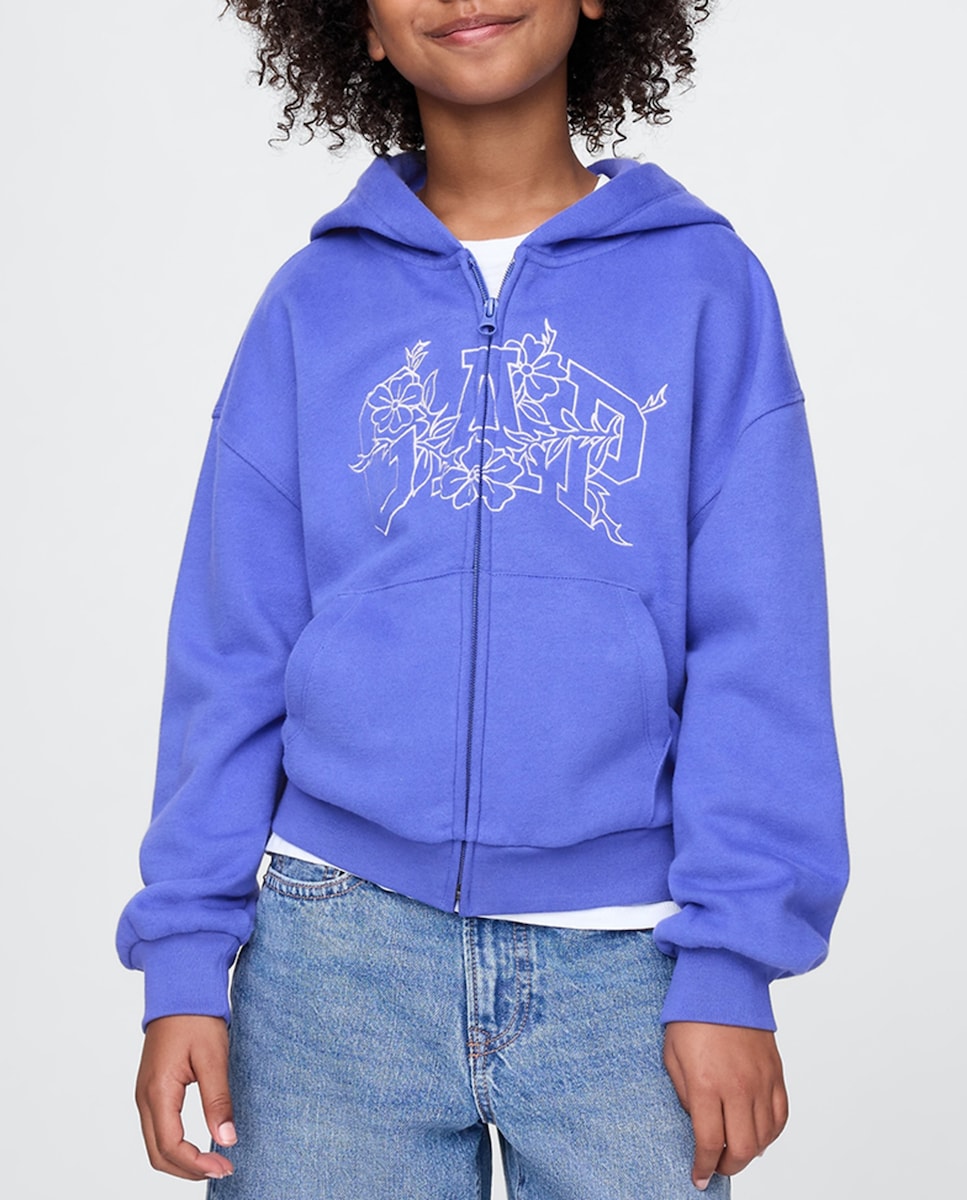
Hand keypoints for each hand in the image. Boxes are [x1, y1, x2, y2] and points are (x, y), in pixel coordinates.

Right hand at [135, 1014, 236, 1180]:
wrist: (179, 988)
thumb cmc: (196, 1017)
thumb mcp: (213, 1057)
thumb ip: (218, 1101)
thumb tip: (227, 1139)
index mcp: (158, 1091)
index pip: (170, 1146)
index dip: (196, 1164)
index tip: (225, 1166)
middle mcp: (145, 1097)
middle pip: (158, 1153)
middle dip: (188, 1169)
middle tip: (222, 1169)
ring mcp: (145, 1094)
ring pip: (155, 1144)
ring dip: (181, 1160)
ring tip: (213, 1161)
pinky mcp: (151, 1089)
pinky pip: (157, 1128)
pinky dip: (175, 1145)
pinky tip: (198, 1144)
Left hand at [663, 1021, 787, 1190]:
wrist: (723, 981)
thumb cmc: (691, 1014)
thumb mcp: (671, 1055)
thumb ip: (685, 1094)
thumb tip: (698, 1122)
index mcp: (706, 1084)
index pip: (708, 1142)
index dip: (703, 1166)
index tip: (698, 1177)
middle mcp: (737, 1087)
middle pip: (740, 1148)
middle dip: (726, 1166)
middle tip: (716, 1167)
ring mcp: (761, 1081)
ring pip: (763, 1137)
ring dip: (748, 1153)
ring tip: (733, 1151)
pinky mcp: (776, 1073)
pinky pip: (780, 1116)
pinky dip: (770, 1134)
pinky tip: (758, 1135)